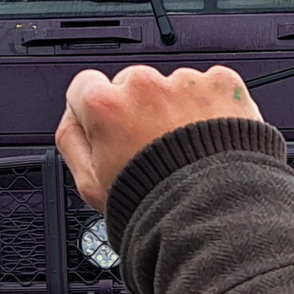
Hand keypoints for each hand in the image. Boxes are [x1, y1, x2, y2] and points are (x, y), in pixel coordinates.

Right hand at [57, 64, 263, 212]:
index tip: (107, 127)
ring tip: (187, 149)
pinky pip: (210, 86)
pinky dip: (210, 107)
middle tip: (151, 147)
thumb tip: (73, 119)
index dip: (93, 111)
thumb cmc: (155, 204)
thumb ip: (71, 142)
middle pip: (131, 84)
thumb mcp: (89, 185)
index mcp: (104, 105)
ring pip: (172, 86)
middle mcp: (143, 86)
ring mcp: (185, 82)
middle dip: (138, 109)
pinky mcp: (223, 84)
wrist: (214, 211)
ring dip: (176, 109)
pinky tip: (209, 139)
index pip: (85, 86)